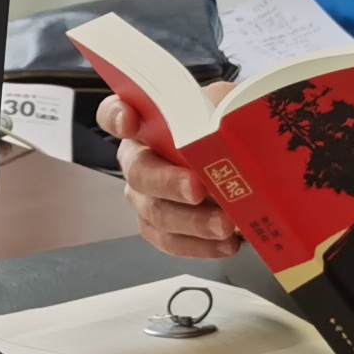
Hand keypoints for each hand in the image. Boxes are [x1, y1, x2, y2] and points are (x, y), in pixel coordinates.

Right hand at [101, 94, 240, 261]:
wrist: (239, 159)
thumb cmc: (225, 128)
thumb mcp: (227, 109)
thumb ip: (222, 108)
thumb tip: (234, 123)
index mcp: (145, 123)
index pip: (113, 113)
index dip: (116, 117)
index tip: (130, 120)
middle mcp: (137, 160)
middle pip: (139, 171)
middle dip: (168, 182)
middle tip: (197, 189)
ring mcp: (144, 197)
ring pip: (156, 213)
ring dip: (192, 221)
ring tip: (225, 226)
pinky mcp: (159, 228)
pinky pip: (171, 241)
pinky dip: (200, 245)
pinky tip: (225, 244)